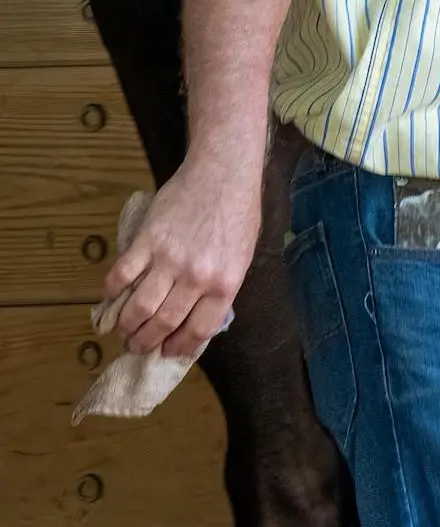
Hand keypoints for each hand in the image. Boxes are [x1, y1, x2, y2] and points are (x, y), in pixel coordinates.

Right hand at [103, 154, 260, 358]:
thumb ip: (220, 287)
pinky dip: (111, 291)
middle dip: (146, 342)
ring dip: (126, 325)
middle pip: (163, 323)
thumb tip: (197, 317)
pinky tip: (111, 298)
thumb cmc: (237, 214)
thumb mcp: (241, 256)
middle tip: (136, 346)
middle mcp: (196, 277)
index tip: (167, 352)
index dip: (179, 347)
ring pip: (139, 307)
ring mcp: (169, 259)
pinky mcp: (147, 240)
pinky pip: (121, 275)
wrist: (222, 174)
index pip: (198, 331)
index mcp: (225, 283)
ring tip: (122, 330)